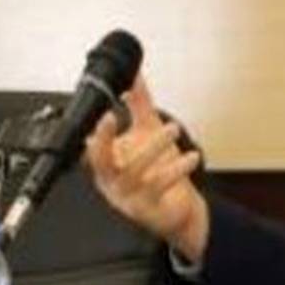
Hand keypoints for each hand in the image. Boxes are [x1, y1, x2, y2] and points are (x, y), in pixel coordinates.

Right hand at [84, 73, 208, 262]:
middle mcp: (113, 181)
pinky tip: (191, 157)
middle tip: (114, 117)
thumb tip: (134, 75)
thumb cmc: (157, 171)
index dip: (95, 132)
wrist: (177, 208)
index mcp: (108, 163)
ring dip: (153, 148)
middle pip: (101, 162)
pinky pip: (159, 188)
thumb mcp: (147, 132)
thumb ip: (138, 104)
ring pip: (134, 172)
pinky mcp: (150, 209)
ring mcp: (129, 198)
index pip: (93, 147)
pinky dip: (176, 170)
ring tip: (172, 129)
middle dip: (104, 140)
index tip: (104, 112)